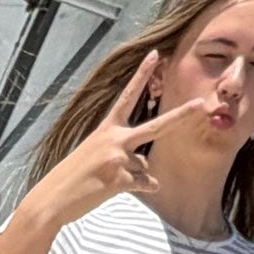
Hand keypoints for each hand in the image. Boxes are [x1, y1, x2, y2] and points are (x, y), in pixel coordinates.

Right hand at [0, 58, 222, 253]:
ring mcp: (118, 159)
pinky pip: (143, 184)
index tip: (155, 54)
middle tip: (202, 104)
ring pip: (145, 165)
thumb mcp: (95, 155)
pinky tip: (113, 190)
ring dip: (132, 175)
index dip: (141, 75)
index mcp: (106, 128)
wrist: (52, 199)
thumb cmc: (73, 176)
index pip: (128, 96)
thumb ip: (123, 155)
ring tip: (106, 179)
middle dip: (182, 115)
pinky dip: (137, 188)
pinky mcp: (120, 179)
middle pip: (157, 126)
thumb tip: (149, 173)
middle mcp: (114, 139)